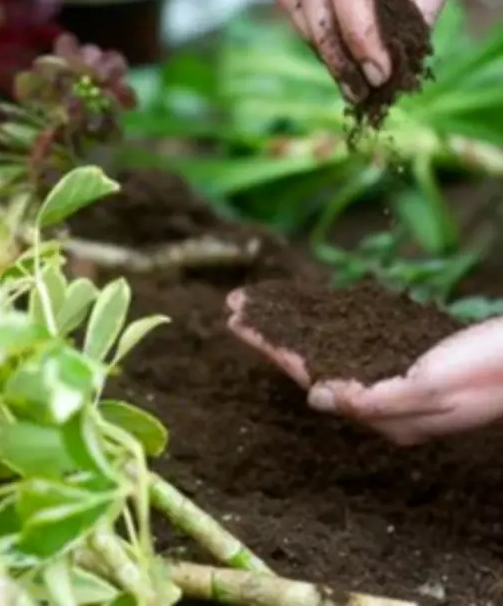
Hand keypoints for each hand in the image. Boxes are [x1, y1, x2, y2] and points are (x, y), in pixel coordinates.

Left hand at [227, 289, 502, 444]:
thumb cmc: (490, 371)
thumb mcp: (432, 388)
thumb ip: (374, 398)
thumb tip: (316, 397)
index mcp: (383, 410)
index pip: (308, 372)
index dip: (270, 344)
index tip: (236, 320)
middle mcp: (381, 398)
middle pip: (310, 359)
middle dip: (272, 331)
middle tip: (237, 303)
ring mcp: (394, 378)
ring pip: (328, 347)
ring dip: (293, 324)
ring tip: (263, 303)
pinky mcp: (409, 358)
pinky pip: (354, 339)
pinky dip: (327, 323)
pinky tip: (314, 314)